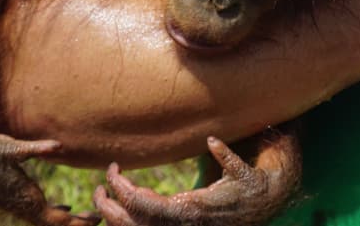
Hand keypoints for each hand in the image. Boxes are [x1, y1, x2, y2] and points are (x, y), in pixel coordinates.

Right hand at [0, 131, 98, 225]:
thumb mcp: (16, 149)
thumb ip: (38, 148)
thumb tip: (58, 145)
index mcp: (25, 198)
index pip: (54, 220)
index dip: (74, 223)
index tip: (93, 220)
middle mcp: (21, 206)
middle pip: (53, 224)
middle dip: (75, 224)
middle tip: (97, 218)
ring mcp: (17, 205)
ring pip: (45, 220)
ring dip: (66, 219)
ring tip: (86, 215)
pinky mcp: (15, 200)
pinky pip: (38, 213)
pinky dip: (54, 212)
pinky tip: (65, 207)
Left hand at [94, 130, 300, 225]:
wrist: (262, 205)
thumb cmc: (250, 183)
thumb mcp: (242, 170)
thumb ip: (227, 156)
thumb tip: (213, 141)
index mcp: (193, 208)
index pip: (147, 205)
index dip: (124, 191)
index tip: (113, 171)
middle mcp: (183, 222)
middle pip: (135, 223)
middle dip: (110, 207)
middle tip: (97, 186)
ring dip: (115, 217)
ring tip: (102, 198)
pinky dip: (129, 222)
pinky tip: (119, 209)